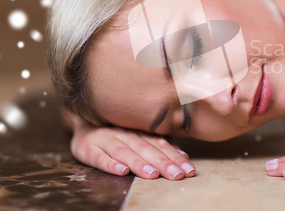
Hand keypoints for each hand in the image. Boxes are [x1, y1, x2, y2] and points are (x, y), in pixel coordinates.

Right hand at [70, 121, 194, 179]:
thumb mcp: (138, 135)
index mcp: (138, 129)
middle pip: (145, 148)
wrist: (82, 124)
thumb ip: (159, 144)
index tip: (188, 169)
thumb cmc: (117, 134)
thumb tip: (183, 156)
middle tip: (176, 175)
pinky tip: (122, 171)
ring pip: (124, 151)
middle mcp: (123, 132)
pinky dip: (110, 164)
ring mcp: (104, 139)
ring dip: (139, 163)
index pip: (160, 143)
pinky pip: (99, 157)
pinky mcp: (87, 148)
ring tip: (153, 174)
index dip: (175, 156)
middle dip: (163, 162)